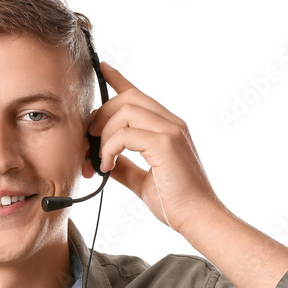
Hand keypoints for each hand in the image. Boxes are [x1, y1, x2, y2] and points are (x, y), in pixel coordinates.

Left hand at [88, 62, 221, 233]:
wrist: (199, 219)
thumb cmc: (176, 203)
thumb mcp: (143, 181)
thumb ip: (125, 166)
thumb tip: (104, 160)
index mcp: (169, 128)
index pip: (139, 94)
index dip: (118, 79)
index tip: (102, 68)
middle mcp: (172, 123)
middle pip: (126, 99)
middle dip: (100, 117)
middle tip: (89, 142)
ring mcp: (171, 131)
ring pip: (124, 111)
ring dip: (103, 136)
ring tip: (101, 161)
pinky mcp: (166, 144)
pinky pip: (125, 133)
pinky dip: (109, 149)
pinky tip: (108, 167)